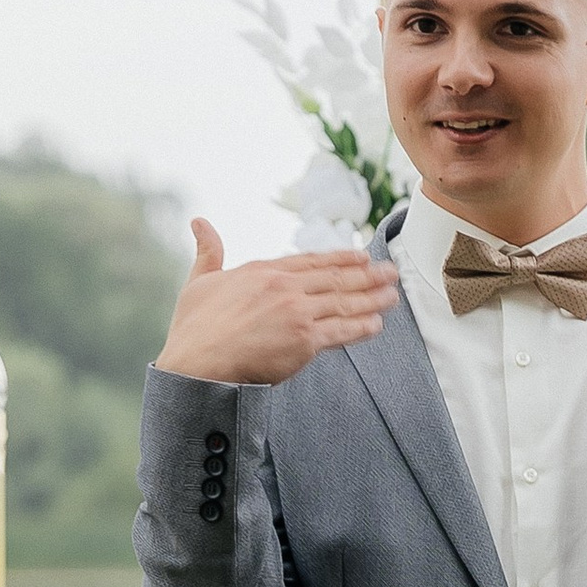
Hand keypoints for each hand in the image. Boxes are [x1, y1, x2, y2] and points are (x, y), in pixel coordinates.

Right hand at [155, 222, 395, 384]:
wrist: (198, 364)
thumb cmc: (194, 328)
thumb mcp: (200, 281)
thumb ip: (208, 251)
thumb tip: (199, 222)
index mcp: (263, 271)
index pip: (311, 261)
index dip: (340, 258)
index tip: (360, 257)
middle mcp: (285, 287)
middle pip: (335, 278)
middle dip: (367, 275)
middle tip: (390, 272)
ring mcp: (297, 312)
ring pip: (343, 302)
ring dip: (372, 298)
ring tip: (392, 295)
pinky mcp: (304, 340)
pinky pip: (341, 331)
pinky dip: (361, 327)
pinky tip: (376, 324)